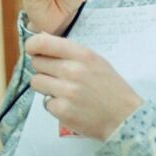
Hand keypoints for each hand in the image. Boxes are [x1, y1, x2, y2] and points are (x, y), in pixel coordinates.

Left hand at [26, 32, 143, 140]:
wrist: (123, 117)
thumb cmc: (110, 86)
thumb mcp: (95, 60)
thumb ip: (69, 51)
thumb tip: (42, 38)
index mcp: (82, 54)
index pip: (44, 42)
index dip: (33, 44)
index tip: (32, 48)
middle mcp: (72, 70)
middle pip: (37, 62)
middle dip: (44, 68)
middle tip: (57, 74)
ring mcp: (66, 91)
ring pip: (36, 82)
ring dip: (45, 86)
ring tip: (62, 90)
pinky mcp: (62, 110)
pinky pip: (45, 102)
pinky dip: (54, 104)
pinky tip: (69, 104)